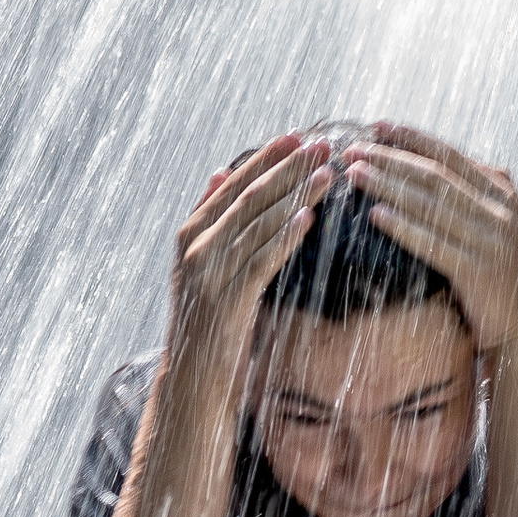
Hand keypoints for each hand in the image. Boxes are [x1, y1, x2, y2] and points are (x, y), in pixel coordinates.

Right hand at [165, 130, 332, 369]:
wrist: (191, 380)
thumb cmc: (205, 323)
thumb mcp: (200, 266)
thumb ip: (210, 219)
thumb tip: (220, 172)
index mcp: (189, 235)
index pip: (232, 184)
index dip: (265, 158)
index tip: (295, 136)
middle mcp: (195, 249)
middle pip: (248, 197)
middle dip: (287, 168)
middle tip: (321, 146)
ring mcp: (209, 275)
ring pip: (257, 224)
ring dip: (295, 195)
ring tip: (327, 174)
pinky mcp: (227, 302)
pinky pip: (261, 261)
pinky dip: (284, 237)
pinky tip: (308, 219)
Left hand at [341, 126, 517, 361]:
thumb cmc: (501, 278)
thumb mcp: (499, 227)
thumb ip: (475, 198)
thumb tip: (434, 169)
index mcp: (502, 192)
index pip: (450, 154)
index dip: (411, 138)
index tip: (376, 126)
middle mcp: (500, 210)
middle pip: (436, 174)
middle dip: (391, 157)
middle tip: (354, 147)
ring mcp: (492, 240)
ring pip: (432, 203)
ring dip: (389, 185)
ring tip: (355, 173)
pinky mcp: (479, 272)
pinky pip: (434, 244)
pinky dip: (403, 227)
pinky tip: (376, 216)